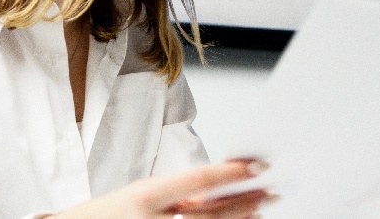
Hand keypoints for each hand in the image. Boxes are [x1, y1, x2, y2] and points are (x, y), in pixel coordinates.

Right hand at [53, 159, 270, 218]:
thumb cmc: (106, 216)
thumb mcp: (139, 196)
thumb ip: (176, 193)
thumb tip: (218, 187)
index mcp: (145, 195)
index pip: (197, 180)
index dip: (231, 173)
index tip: (258, 166)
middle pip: (211, 212)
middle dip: (246, 202)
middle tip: (272, 190)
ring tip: (259, 209)